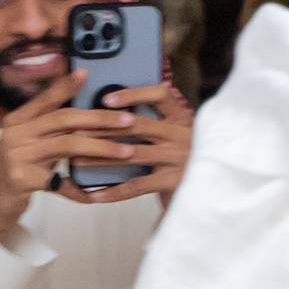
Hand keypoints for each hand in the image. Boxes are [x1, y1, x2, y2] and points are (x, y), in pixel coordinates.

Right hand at [0, 72, 149, 237]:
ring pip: (67, 145)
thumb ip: (51, 127)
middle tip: (129, 121)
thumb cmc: (20, 167)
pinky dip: (79, 190)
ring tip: (127, 151)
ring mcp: (17, 155)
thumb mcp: (31, 141)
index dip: (66, 86)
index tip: (87, 74)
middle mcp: (16, 132)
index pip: (46, 99)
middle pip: (63, 119)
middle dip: (100, 118)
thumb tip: (89, 112)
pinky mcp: (22, 178)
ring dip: (101, 148)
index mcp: (19, 119)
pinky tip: (96, 195)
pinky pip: (60, 183)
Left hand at [63, 83, 195, 205]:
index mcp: (184, 118)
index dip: (133, 94)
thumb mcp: (178, 136)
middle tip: (76, 131)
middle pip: (137, 125)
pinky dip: (114, 191)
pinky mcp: (176, 181)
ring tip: (76, 161)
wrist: (212, 193)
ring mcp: (180, 158)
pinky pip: (138, 185)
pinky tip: (95, 194)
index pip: (161, 94)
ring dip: (100, 157)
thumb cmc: (186, 160)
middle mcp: (184, 135)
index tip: (106, 100)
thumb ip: (157, 123)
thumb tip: (114, 110)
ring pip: (132, 154)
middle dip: (102, 128)